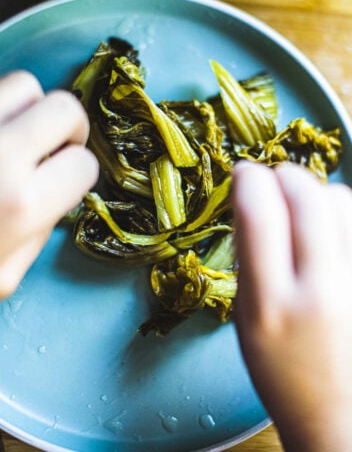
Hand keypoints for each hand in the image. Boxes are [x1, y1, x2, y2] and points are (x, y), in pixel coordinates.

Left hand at [0, 71, 98, 301]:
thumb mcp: (2, 278)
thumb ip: (39, 235)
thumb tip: (55, 198)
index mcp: (21, 204)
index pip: (84, 164)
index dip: (79, 172)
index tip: (66, 177)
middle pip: (65, 108)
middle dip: (70, 127)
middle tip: (54, 144)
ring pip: (23, 85)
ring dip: (29, 109)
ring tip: (12, 134)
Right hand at [232, 161, 351, 451]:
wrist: (339, 412)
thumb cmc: (280, 369)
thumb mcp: (245, 317)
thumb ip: (249, 257)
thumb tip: (251, 199)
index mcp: (272, 305)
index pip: (259, 217)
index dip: (249, 180)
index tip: (243, 172)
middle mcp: (322, 291)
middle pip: (308, 198)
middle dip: (286, 175)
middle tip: (274, 179)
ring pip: (342, 202)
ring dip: (317, 192)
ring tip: (303, 209)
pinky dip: (340, 211)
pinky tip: (328, 228)